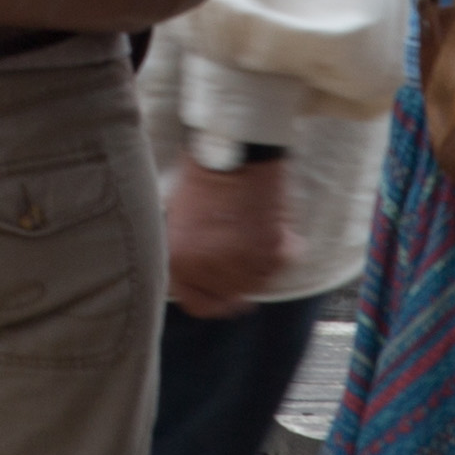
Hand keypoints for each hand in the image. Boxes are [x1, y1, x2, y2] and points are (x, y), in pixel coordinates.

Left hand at [161, 151, 293, 318]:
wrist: (232, 149)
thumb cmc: (201, 177)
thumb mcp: (176, 220)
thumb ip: (184, 256)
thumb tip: (197, 278)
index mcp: (181, 263)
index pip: (198, 305)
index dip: (207, 294)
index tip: (215, 287)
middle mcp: (211, 270)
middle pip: (231, 298)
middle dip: (232, 278)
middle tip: (235, 253)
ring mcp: (245, 264)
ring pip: (256, 283)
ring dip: (254, 264)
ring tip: (248, 233)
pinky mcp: (274, 252)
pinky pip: (278, 264)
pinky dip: (277, 248)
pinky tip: (264, 224)